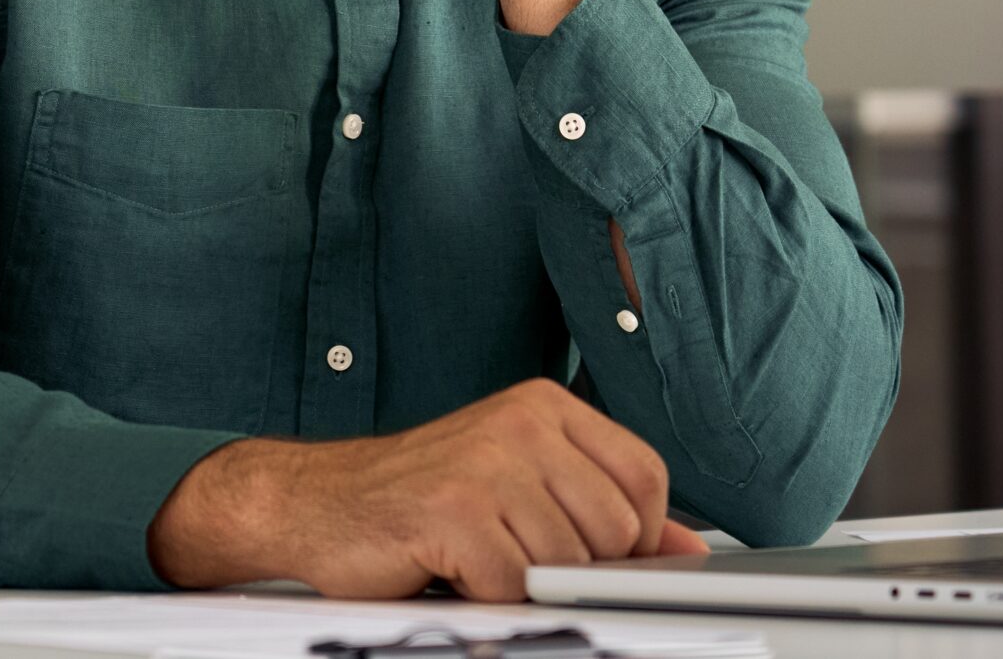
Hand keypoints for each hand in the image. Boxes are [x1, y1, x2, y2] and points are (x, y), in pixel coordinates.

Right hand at [147, 379, 709, 601]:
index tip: (585, 552)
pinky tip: (447, 569)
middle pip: (617, 531)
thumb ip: (602, 510)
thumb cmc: (416, 500)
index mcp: (544, 407)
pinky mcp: (454, 509)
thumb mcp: (519, 489)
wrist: (313, 503)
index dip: (630, 536)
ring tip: (473, 556)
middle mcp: (521, 422)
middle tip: (509, 553)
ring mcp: (488, 462)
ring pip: (568, 564)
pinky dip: (483, 597)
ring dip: (521, 582)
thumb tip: (689, 549)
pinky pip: (513, 586)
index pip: (646, 479)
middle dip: (571, 566)